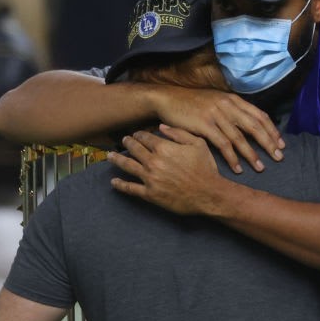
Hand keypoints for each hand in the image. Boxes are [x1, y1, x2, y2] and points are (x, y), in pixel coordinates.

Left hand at [108, 125, 229, 214]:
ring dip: (117, 160)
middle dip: (127, 143)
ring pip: (128, 166)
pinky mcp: (150, 194)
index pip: (145, 137)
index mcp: (164, 148)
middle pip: (134, 149)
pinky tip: (114, 182)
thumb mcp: (197, 144)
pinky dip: (120, 185)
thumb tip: (161, 126)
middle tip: (123, 141)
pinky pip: (131, 188)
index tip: (136, 134)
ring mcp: (150, 178)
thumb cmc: (205, 168)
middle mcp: (153, 161)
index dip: (139, 135)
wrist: (209, 193)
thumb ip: (178, 133)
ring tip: (110, 156)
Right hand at [151, 86, 283, 172]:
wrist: (168, 98)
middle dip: (268, 143)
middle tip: (278, 158)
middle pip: (254, 126)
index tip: (280, 144)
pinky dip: (232, 158)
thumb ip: (232, 111)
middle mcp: (227, 105)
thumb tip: (248, 124)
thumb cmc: (192, 103)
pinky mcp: (204, 125)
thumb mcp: (215, 101)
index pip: (259, 115)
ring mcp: (216, 114)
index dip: (272, 130)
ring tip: (260, 167)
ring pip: (240, 137)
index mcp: (233, 99)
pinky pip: (223, 144)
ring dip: (252, 154)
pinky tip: (238, 168)